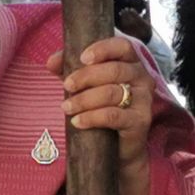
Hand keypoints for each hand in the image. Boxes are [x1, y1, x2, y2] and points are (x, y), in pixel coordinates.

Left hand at [51, 35, 155, 194]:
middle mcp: (142, 78)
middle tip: (66, 85)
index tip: (82, 58)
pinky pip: (113, 115)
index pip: (123, 46)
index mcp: (130, 63)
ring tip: (66, 107)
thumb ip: (69, 68)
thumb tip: (51, 61)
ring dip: (84, 99)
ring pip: (112, 92)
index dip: (103, 49)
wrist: (116, 148)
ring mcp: (143, 99)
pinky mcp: (140, 121)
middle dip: (86, 76)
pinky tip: (77, 121)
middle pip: (114, 69)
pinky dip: (92, 117)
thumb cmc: (101, 109)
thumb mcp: (84, 85)